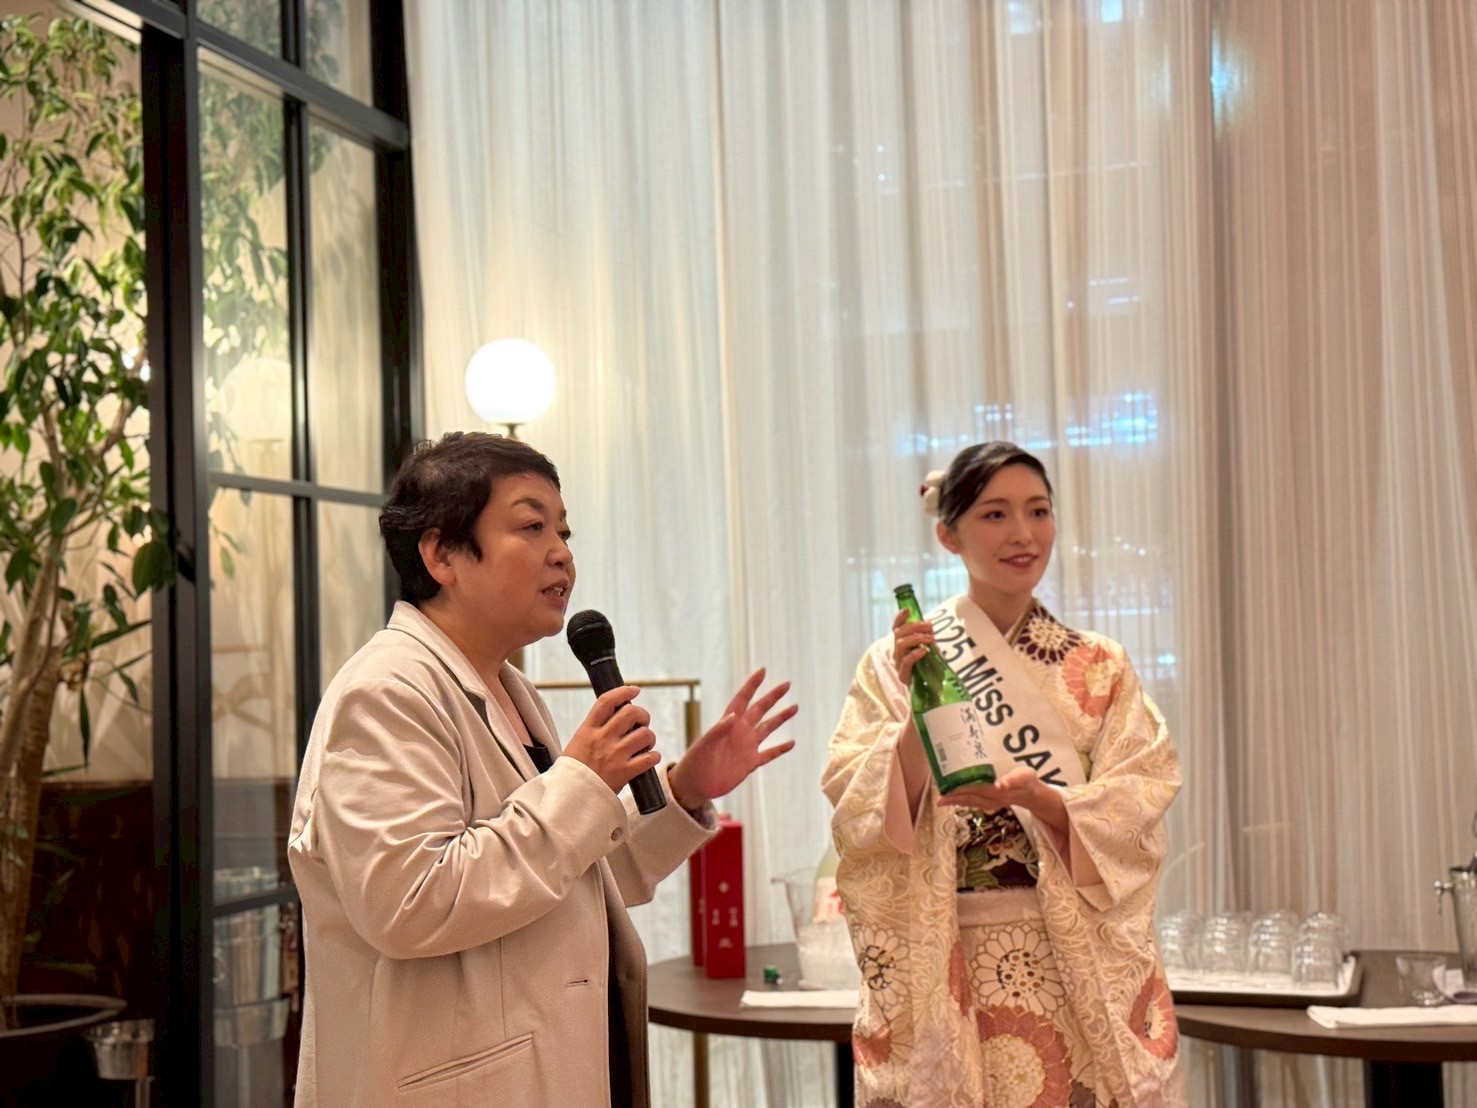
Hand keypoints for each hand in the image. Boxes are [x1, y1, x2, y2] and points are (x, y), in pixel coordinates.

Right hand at [561, 686, 660, 793]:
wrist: (569, 798)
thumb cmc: (572, 773)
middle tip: (643, 722)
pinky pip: (649, 758)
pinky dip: (654, 756)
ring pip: (645, 734)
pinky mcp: (625, 772)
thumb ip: (594, 732)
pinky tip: (649, 758)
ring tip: (645, 744)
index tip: (634, 690)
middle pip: (631, 713)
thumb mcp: (576, 745)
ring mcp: (615, 755)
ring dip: (649, 737)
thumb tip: (616, 719)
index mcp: (588, 730)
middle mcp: (602, 739)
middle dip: (642, 715)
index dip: (623, 692)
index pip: (607, 702)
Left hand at [668, 669, 796, 807]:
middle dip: (773, 697)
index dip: (752, 685)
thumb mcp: (705, 745)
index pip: (742, 699)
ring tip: (794, 707)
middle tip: (787, 684)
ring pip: (767, 728)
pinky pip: (769, 754)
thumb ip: (719, 730)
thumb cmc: (695, 762)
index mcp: (728, 723)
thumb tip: (734, 715)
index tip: (763, 671)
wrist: (695, 785)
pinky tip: (792, 743)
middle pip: (760, 709)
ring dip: (780, 718)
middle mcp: (739, 732)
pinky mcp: (750, 763)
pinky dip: (780, 749)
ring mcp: (746, 747)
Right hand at [891, 608, 934, 684]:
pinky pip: (906, 661)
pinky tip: (925, 650)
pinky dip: (915, 653)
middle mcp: (897, 654)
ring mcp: (899, 665)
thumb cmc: (930, 671)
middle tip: (929, 626)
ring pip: (901, 644)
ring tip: (931, 638)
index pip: (896, 629)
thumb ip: (928, 639)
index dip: (900, 618)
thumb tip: (930, 624)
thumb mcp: (930, 651)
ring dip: (916, 637)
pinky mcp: (903, 676)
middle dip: (914, 626)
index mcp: (902, 647)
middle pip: (898, 634)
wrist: (931, 693)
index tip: (908, 609)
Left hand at [938, 766, 1065, 831]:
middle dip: (954, 798)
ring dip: (956, 801)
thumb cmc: (1027, 780)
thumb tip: (1000, 784)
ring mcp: (990, 803)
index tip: (949, 790)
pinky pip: (973, 803)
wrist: (1032, 792)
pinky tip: (953, 798)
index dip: (962, 790)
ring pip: (970, 802)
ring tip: (941, 799)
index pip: (977, 790)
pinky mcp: (989, 803)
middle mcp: (993, 799)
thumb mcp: (1024, 777)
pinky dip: (962, 801)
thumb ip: (1013, 779)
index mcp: (998, 791)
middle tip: (940, 797)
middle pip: (970, 798)